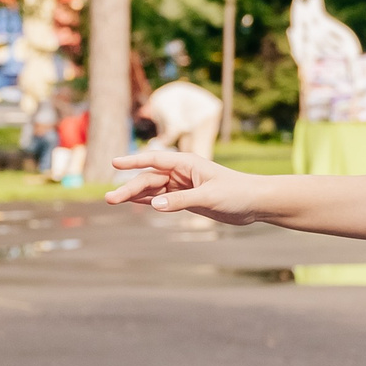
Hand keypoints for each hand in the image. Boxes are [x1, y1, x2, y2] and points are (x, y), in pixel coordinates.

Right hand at [105, 148, 266, 223]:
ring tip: (113, 201)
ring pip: (153, 189)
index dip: (133, 161)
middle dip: (129, 188)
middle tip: (109, 199)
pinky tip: (133, 203)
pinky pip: (162, 198)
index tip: (114, 163)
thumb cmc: (237, 193)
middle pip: (149, 178)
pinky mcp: (187, 199)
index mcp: (186, 163)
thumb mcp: (208, 196)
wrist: (255, 203)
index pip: (154, 160)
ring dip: (135, 195)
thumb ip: (180, 200)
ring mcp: (183, 186)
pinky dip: (148, 201)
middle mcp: (182, 172)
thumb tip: (155, 204)